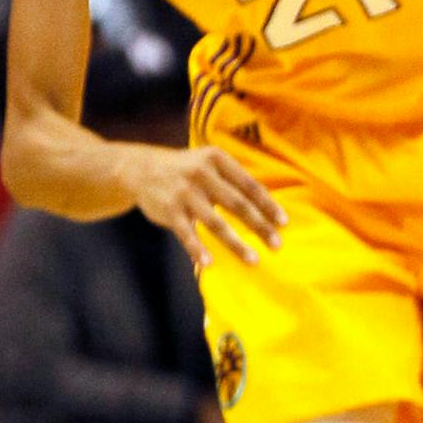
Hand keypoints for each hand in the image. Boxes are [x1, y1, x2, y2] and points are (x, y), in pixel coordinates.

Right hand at [124, 144, 286, 268]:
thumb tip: (267, 205)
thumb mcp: (210, 162)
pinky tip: (209, 263)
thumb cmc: (187, 169)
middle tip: (277, 244)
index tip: (283, 223)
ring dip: (236, 243)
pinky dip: (197, 249)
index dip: (268, 204)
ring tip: (253, 259)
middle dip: (259, 226)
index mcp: (217, 160)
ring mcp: (183, 193)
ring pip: (215, 222)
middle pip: (237, 204)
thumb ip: (234, 179)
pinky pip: (186, 234)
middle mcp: (201, 174)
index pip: (249, 185)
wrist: (139, 168)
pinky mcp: (168, 210)